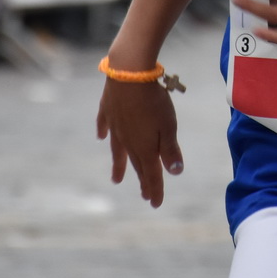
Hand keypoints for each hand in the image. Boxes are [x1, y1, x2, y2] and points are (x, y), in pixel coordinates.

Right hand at [96, 77, 183, 207]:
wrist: (129, 73)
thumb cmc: (153, 100)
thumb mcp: (168, 126)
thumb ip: (170, 150)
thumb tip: (175, 173)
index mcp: (144, 147)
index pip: (151, 174)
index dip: (155, 189)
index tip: (155, 204)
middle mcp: (127, 141)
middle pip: (136, 164)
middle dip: (142, 180)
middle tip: (145, 194)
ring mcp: (115, 126)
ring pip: (118, 150)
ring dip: (119, 165)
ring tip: (116, 179)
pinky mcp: (108, 109)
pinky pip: (104, 125)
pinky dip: (103, 132)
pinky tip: (101, 137)